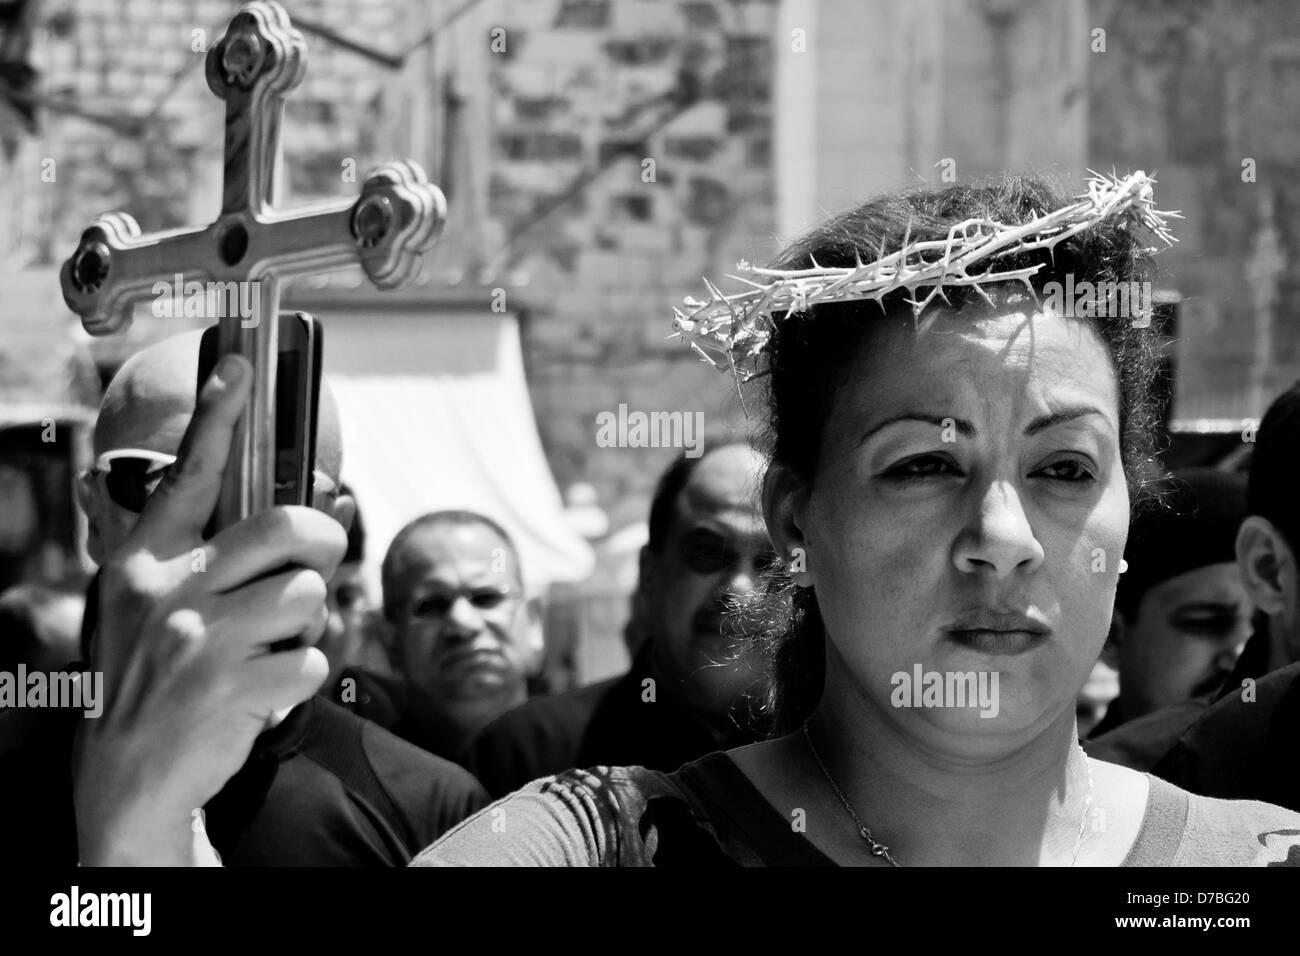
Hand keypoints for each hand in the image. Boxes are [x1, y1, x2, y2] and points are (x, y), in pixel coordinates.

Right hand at [73, 355, 346, 864]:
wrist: (125, 773)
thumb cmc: (148, 678)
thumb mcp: (142, 606)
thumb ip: (195, 557)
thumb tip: (278, 514)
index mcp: (144, 562)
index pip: (189, 474)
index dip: (216, 416)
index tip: (239, 367)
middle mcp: (169, 591)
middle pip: (288, 528)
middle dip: (323, 542)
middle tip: (318, 558)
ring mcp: (201, 640)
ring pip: (309, 594)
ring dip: (306, 621)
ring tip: (270, 643)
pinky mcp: (234, 687)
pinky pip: (312, 657)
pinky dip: (302, 674)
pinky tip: (266, 685)